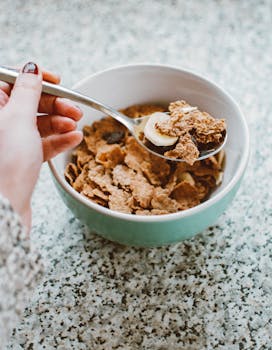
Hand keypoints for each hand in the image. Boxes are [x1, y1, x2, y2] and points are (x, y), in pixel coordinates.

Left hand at [0, 62, 82, 228]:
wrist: (5, 208)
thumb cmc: (5, 163)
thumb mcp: (18, 119)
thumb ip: (28, 91)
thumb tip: (32, 69)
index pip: (13, 81)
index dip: (36, 79)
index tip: (57, 81)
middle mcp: (1, 123)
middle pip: (30, 103)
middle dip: (56, 104)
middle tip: (75, 109)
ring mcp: (11, 142)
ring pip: (39, 124)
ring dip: (60, 123)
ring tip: (76, 125)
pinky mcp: (22, 158)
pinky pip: (43, 143)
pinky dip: (59, 140)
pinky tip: (74, 138)